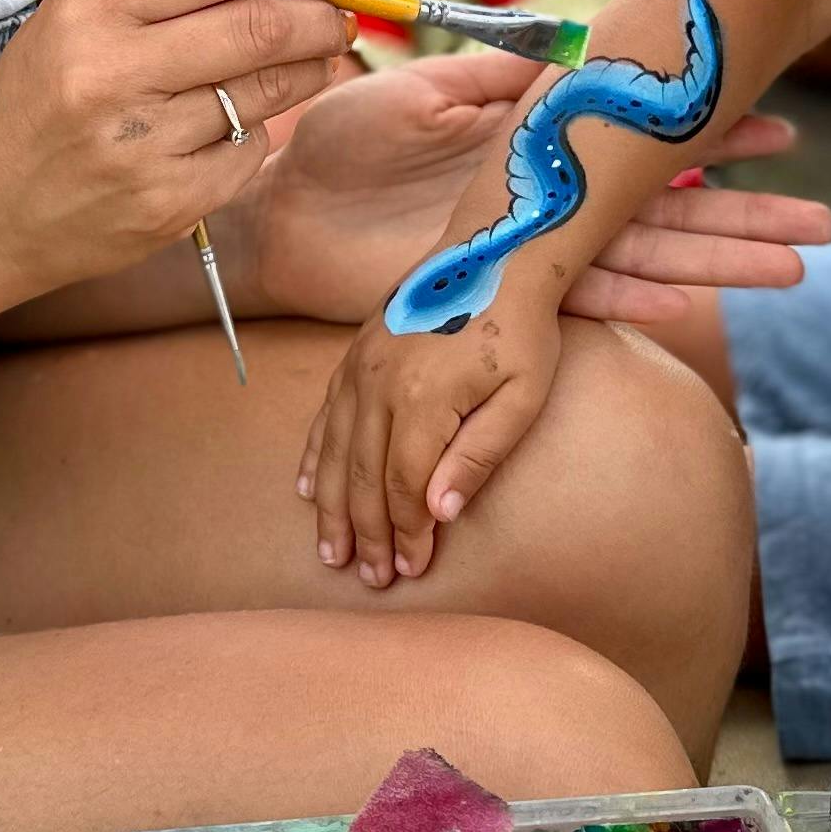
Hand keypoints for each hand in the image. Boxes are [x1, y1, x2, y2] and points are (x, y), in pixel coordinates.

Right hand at [0, 0, 358, 298]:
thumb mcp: (74, 20)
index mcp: (88, 10)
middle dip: (322, 15)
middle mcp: (113, 73)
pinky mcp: (166, 205)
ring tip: (316, 58)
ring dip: (308, 69)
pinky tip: (249, 121)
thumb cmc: (39, 100)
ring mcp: (143, 145)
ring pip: (266, 91)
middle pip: (260, 24)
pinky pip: (249, 152)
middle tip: (345, 15)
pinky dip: (262, 131)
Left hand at [236, 49, 828, 326]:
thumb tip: (569, 42)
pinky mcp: (489, 297)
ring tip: (791, 268)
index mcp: (536, 156)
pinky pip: (574, 301)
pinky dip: (629, 300)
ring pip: (641, 260)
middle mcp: (545, 211)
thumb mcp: (423, 92)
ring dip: (714, 264)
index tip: (782, 132)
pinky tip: (688, 301)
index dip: (712, 143)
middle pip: (666, 215)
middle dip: (743, 219)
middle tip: (822, 227)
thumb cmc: (341, 143)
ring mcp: (524, 257)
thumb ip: (496, 77)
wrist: (279, 205)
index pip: (643, 147)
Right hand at [296, 278, 562, 589]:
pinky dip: (315, 456)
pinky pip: (325, 415)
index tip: (411, 569)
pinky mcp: (355, 354)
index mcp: (423, 398)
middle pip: (363, 475)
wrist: (495, 253)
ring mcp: (360, 367)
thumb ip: (480, 455)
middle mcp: (379, 384)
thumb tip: (439, 512)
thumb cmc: (522, 329)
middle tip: (368, 578)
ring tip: (331, 551)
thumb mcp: (522, 396)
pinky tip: (308, 489)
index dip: (406, 532)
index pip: (405, 485)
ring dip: (332, 506)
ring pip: (336, 451)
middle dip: (365, 532)